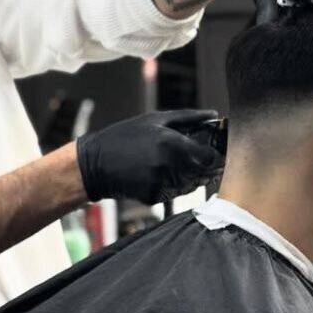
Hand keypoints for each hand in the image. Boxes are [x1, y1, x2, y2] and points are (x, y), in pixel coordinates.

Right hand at [76, 109, 223, 204]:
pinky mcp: (154, 197)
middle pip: (203, 174)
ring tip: (175, 164)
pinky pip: (175, 194)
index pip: (210, 157)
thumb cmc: (125, 136)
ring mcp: (161, 184)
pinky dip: (174, 185)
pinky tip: (161, 174)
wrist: (95, 164)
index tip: (216, 152)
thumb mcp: (154, 119)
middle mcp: (169, 166)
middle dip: (206, 168)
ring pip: (191, 185)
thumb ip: (187, 117)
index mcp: (172, 143)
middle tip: (201, 159)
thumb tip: (213, 115)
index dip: (217, 156)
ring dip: (191, 177)